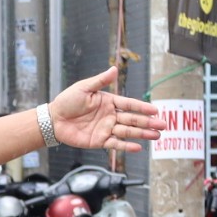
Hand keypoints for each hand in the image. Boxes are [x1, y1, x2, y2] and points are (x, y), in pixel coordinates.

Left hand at [47, 68, 161, 152]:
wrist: (53, 119)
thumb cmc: (67, 101)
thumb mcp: (84, 88)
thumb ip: (100, 81)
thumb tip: (114, 69)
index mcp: (109, 102)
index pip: (130, 105)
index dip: (143, 107)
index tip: (156, 110)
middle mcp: (110, 116)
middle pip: (133, 120)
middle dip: (148, 122)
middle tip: (163, 125)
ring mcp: (106, 129)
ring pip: (128, 132)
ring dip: (142, 134)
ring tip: (157, 136)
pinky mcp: (99, 141)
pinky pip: (115, 144)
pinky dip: (126, 146)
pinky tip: (138, 147)